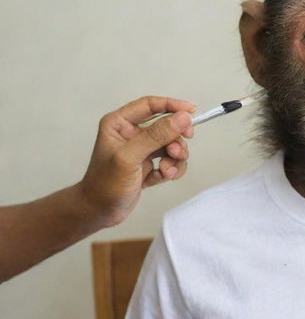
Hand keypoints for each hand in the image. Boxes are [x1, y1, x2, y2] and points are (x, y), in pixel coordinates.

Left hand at [79, 96, 195, 226]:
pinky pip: (169, 160)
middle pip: (166, 126)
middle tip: (178, 152)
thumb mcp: (129, 157)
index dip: (172, 105)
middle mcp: (131, 133)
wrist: (98, 213)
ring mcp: (141, 150)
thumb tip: (182, 118)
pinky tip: (164, 176)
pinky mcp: (148, 165)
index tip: (191, 111)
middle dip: (175, 140)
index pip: (150, 105)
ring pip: (171, 145)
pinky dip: (171, 168)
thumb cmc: (105, 184)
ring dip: (175, 158)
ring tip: (168, 170)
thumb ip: (156, 136)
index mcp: (119, 123)